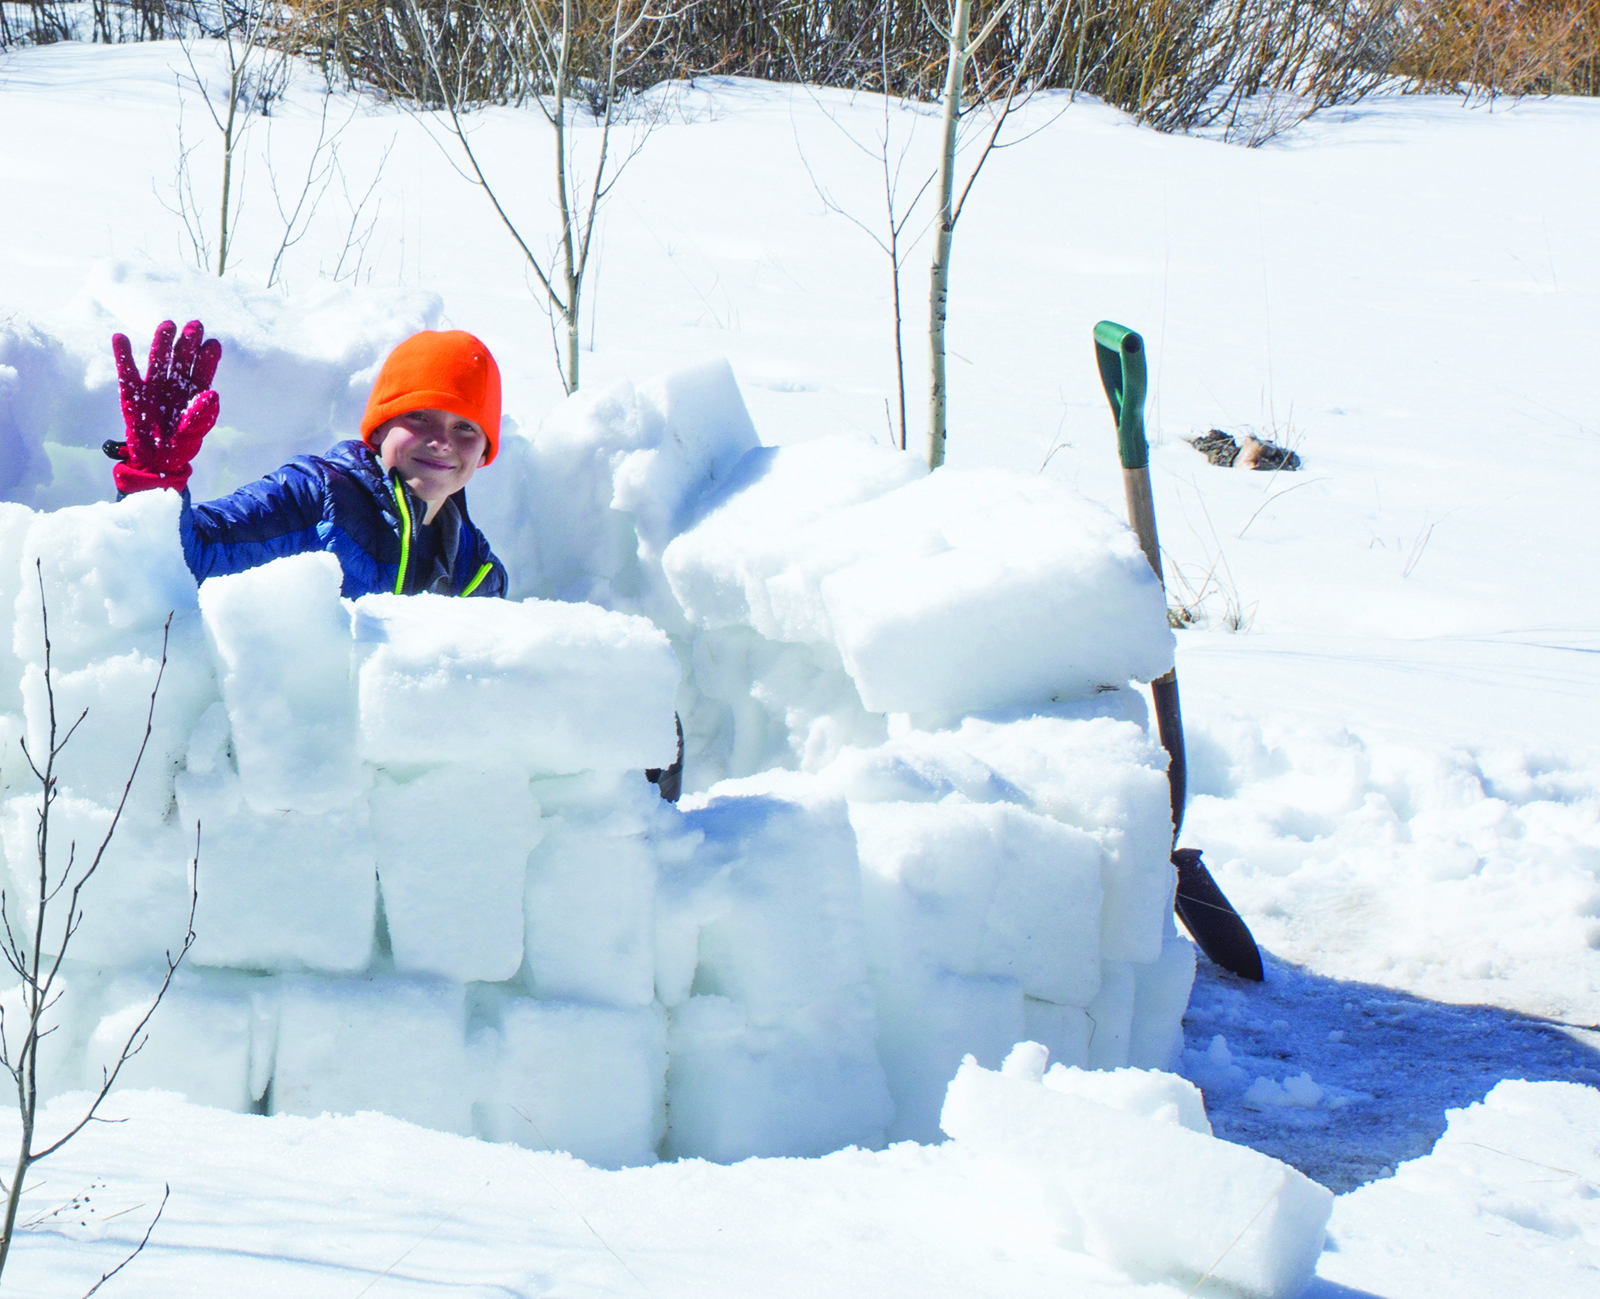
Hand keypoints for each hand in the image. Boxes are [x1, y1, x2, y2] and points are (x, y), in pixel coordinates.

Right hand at [105, 319, 221, 493]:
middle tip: (195, 325)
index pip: (202, 371)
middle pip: (181, 359)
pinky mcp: (131, 392)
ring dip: (162, 342)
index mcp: (193, 393)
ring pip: (158, 360)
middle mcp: (174, 384)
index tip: (213, 344)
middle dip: (188, 343)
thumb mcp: (193, 433)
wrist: (156, 461)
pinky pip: (127, 371)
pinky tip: (120, 338)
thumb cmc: (180, 446)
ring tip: (168, 325)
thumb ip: (201, 415)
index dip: (208, 358)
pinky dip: (123, 355)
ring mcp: (153, 386)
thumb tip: (212, 394)